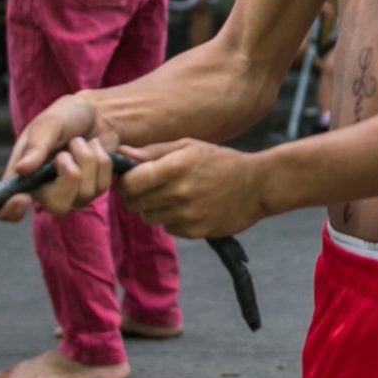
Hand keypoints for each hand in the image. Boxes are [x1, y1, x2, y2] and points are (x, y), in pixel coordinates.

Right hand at [0, 96, 107, 220]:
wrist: (96, 112)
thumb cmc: (65, 116)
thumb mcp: (49, 123)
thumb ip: (37, 145)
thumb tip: (21, 170)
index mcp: (22, 175)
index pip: (4, 208)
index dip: (9, 211)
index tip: (24, 199)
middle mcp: (44, 189)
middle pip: (57, 206)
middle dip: (69, 176)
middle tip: (66, 153)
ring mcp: (70, 193)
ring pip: (85, 195)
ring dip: (86, 160)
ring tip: (80, 142)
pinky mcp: (93, 189)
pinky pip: (102, 186)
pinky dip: (102, 161)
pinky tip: (94, 147)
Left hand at [117, 139, 269, 239]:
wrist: (257, 185)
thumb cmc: (220, 160)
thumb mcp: (188, 146)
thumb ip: (152, 151)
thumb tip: (120, 153)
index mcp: (175, 167)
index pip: (130, 184)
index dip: (125, 182)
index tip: (131, 178)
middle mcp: (179, 193)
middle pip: (134, 203)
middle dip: (137, 196)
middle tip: (153, 187)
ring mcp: (187, 215)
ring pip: (148, 218)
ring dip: (155, 208)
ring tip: (175, 196)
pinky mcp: (195, 232)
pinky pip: (168, 228)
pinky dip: (173, 220)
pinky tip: (190, 208)